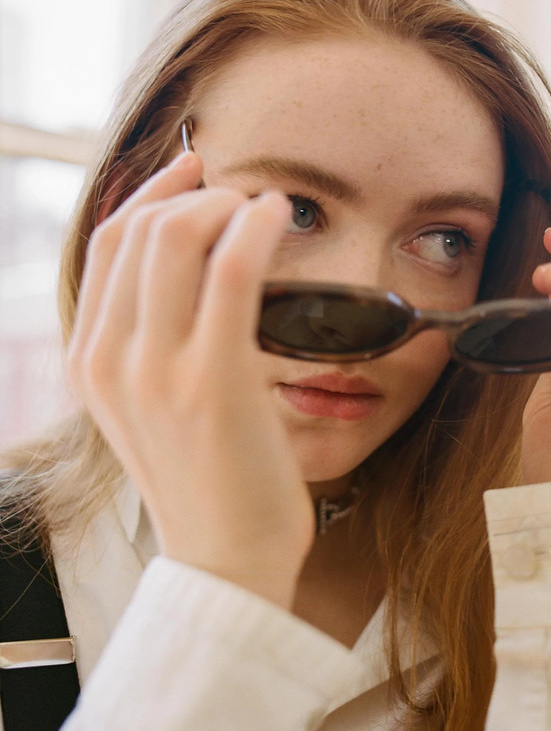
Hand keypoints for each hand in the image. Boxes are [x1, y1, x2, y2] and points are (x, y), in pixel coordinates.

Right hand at [66, 152, 313, 607]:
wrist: (226, 557)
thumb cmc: (207, 477)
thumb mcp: (152, 404)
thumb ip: (150, 338)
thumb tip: (189, 263)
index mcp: (90, 360)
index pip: (105, 242)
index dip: (152, 191)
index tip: (194, 172)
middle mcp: (110, 359)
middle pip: (138, 228)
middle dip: (194, 193)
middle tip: (240, 198)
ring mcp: (157, 370)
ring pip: (176, 235)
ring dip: (226, 203)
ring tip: (264, 209)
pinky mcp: (215, 380)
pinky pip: (232, 269)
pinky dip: (257, 227)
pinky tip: (279, 217)